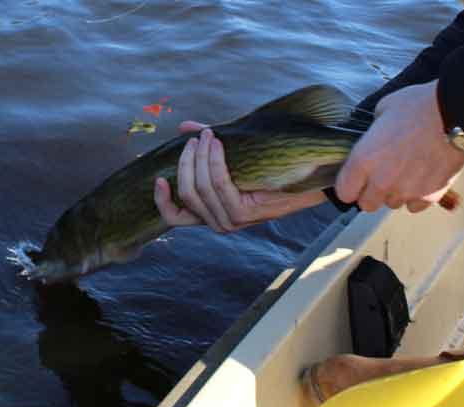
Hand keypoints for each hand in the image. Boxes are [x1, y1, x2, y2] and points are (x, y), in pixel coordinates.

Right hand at [154, 121, 326, 232]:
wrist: (305, 180)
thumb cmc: (268, 171)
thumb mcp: (233, 158)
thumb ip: (206, 147)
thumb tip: (183, 127)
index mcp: (210, 214)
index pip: (175, 217)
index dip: (162, 200)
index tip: (158, 178)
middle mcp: (218, 222)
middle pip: (188, 193)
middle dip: (187, 162)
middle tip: (196, 138)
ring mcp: (231, 221)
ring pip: (201, 188)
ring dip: (201, 158)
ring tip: (208, 136)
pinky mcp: (243, 214)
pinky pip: (220, 185)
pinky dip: (215, 162)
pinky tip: (218, 145)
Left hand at [334, 80, 463, 212]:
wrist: (456, 115)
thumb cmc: (419, 107)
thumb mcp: (384, 109)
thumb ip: (374, 132)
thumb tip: (375, 139)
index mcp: (364, 160)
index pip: (344, 192)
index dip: (349, 186)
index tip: (355, 180)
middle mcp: (382, 181)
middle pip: (367, 205)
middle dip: (371, 193)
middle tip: (380, 177)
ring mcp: (406, 191)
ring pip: (392, 204)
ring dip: (394, 193)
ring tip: (405, 174)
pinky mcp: (429, 196)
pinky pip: (414, 206)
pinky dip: (416, 197)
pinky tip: (421, 180)